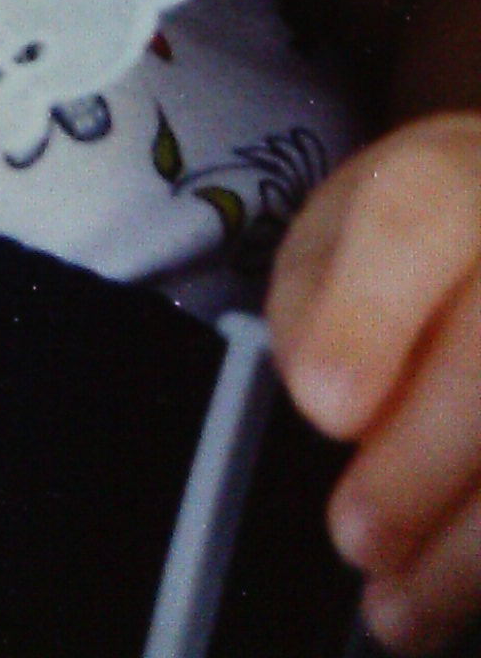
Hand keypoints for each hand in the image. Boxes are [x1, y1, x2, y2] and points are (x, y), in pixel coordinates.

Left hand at [271, 115, 480, 649]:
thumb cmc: (423, 239)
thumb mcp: (346, 229)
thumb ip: (318, 294)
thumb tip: (322, 389)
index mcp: (461, 171)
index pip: (421, 217)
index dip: (371, 317)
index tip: (326, 410)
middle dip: (423, 457)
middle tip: (355, 537)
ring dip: (476, 545)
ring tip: (399, 612)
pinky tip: (458, 602)